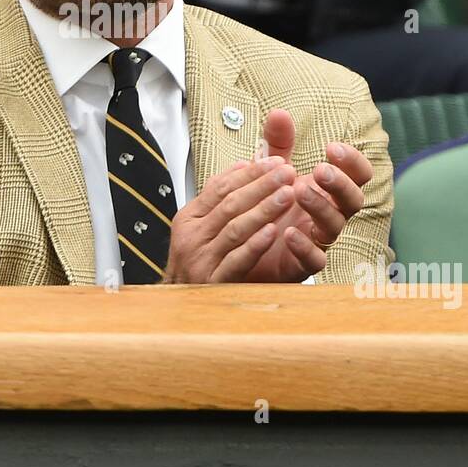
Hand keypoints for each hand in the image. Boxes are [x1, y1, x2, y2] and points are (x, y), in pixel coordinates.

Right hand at [162, 156, 298, 282]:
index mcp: (189, 218)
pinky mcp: (213, 283)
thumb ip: (219, 196)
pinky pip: (237, 260)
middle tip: (287, 172)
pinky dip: (255, 245)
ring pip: (235, 228)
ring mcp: (201, 260)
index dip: (250, 173)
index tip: (275, 162)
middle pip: (230, 204)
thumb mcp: (200, 225)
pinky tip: (274, 232)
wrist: (180, 305)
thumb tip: (242, 166)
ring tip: (287, 195)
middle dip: (262, 185)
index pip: (221, 187)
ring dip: (264, 209)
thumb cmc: (196, 262)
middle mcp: (192, 237)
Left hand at [245, 109, 374, 282]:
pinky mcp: (301, 264)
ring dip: (321, 207)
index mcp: (329, 189)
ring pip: (335, 226)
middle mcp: (329, 213)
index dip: (352, 161)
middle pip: (354, 200)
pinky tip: (289, 232)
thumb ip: (277, 145)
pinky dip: (305, 247)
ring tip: (299, 192)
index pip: (358, 175)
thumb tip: (279, 113)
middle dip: (341, 183)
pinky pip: (314, 260)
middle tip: (321, 170)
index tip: (332, 147)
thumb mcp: (270, 171)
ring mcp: (318, 239)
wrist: (247, 245)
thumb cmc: (269, 204)